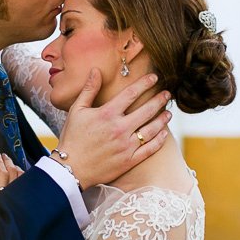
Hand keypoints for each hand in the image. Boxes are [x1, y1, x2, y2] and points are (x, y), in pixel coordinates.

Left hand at [0, 153, 24, 205]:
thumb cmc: (7, 222)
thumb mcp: (17, 209)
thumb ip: (19, 199)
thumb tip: (21, 187)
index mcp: (18, 196)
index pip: (22, 177)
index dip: (18, 169)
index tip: (16, 166)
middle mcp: (10, 193)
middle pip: (12, 173)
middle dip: (9, 162)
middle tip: (5, 156)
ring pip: (1, 174)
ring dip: (0, 163)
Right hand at [56, 70, 170, 188]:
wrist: (70, 168)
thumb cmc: (72, 138)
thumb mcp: (77, 110)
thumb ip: (89, 90)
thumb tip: (96, 70)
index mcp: (107, 114)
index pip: (131, 93)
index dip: (145, 83)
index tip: (154, 77)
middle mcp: (119, 128)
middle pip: (147, 110)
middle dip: (159, 100)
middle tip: (167, 94)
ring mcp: (126, 146)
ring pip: (152, 129)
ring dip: (162, 119)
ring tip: (168, 113)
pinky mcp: (129, 161)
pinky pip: (150, 149)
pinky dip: (159, 140)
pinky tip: (164, 133)